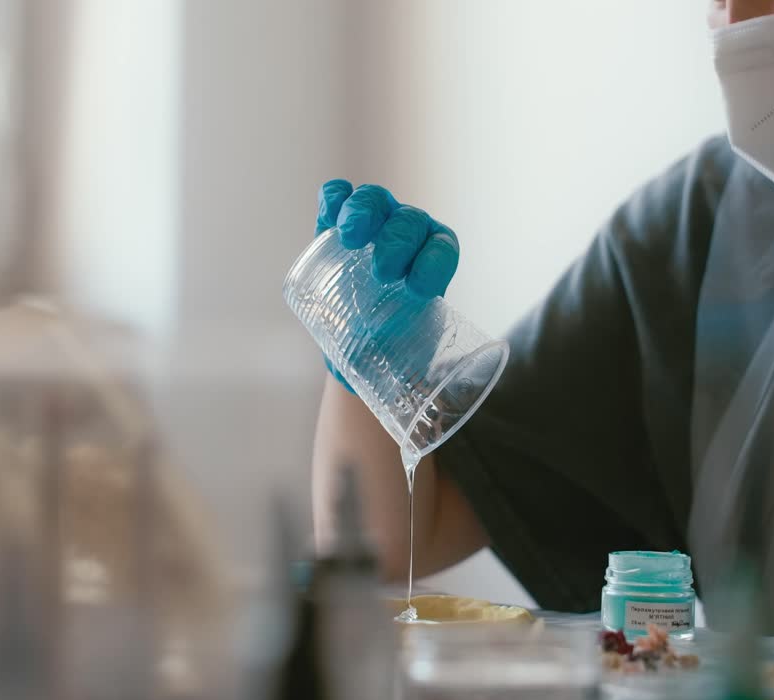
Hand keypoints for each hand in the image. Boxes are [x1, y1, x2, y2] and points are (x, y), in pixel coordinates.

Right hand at [316, 180, 460, 392]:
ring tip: (352, 237)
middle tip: (382, 272)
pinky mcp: (338, 221)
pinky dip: (335, 198)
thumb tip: (416, 429)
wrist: (358, 341)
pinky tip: (330, 211)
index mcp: (437, 261)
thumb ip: (416, 381)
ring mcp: (374, 223)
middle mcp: (410, 236)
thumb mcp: (410, 362)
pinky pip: (338, 197)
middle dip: (399, 241)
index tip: (419, 292)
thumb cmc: (391, 352)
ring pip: (377, 203)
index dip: (434, 262)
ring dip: (366, 214)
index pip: (443, 248)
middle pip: (411, 223)